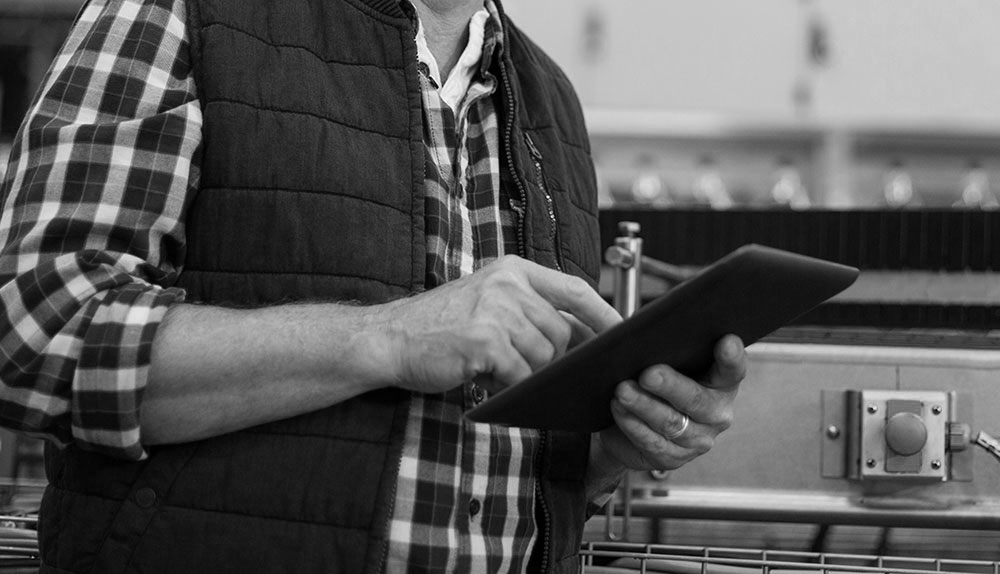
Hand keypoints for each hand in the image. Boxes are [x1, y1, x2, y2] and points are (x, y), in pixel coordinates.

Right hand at [371, 255, 620, 393]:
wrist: (389, 339)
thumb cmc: (439, 328)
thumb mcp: (489, 304)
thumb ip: (531, 312)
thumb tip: (584, 340)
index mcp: (513, 271)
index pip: (576, 290)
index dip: (605, 315)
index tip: (622, 335)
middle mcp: (508, 284)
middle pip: (561, 332)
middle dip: (549, 359)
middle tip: (517, 366)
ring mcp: (496, 310)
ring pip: (543, 357)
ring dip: (523, 373)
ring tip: (492, 368)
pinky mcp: (485, 339)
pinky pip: (520, 374)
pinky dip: (507, 384)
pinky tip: (483, 376)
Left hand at [593, 335, 744, 473]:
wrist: (627, 426)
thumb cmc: (650, 381)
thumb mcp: (659, 359)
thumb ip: (658, 343)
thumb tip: (636, 331)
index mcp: (721, 382)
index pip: (733, 369)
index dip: (732, 357)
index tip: (726, 340)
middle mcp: (717, 413)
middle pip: (696, 399)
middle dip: (671, 385)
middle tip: (648, 374)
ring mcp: (697, 439)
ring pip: (671, 422)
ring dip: (643, 405)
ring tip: (622, 390)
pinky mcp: (673, 458)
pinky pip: (652, 441)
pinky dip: (632, 424)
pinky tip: (618, 408)